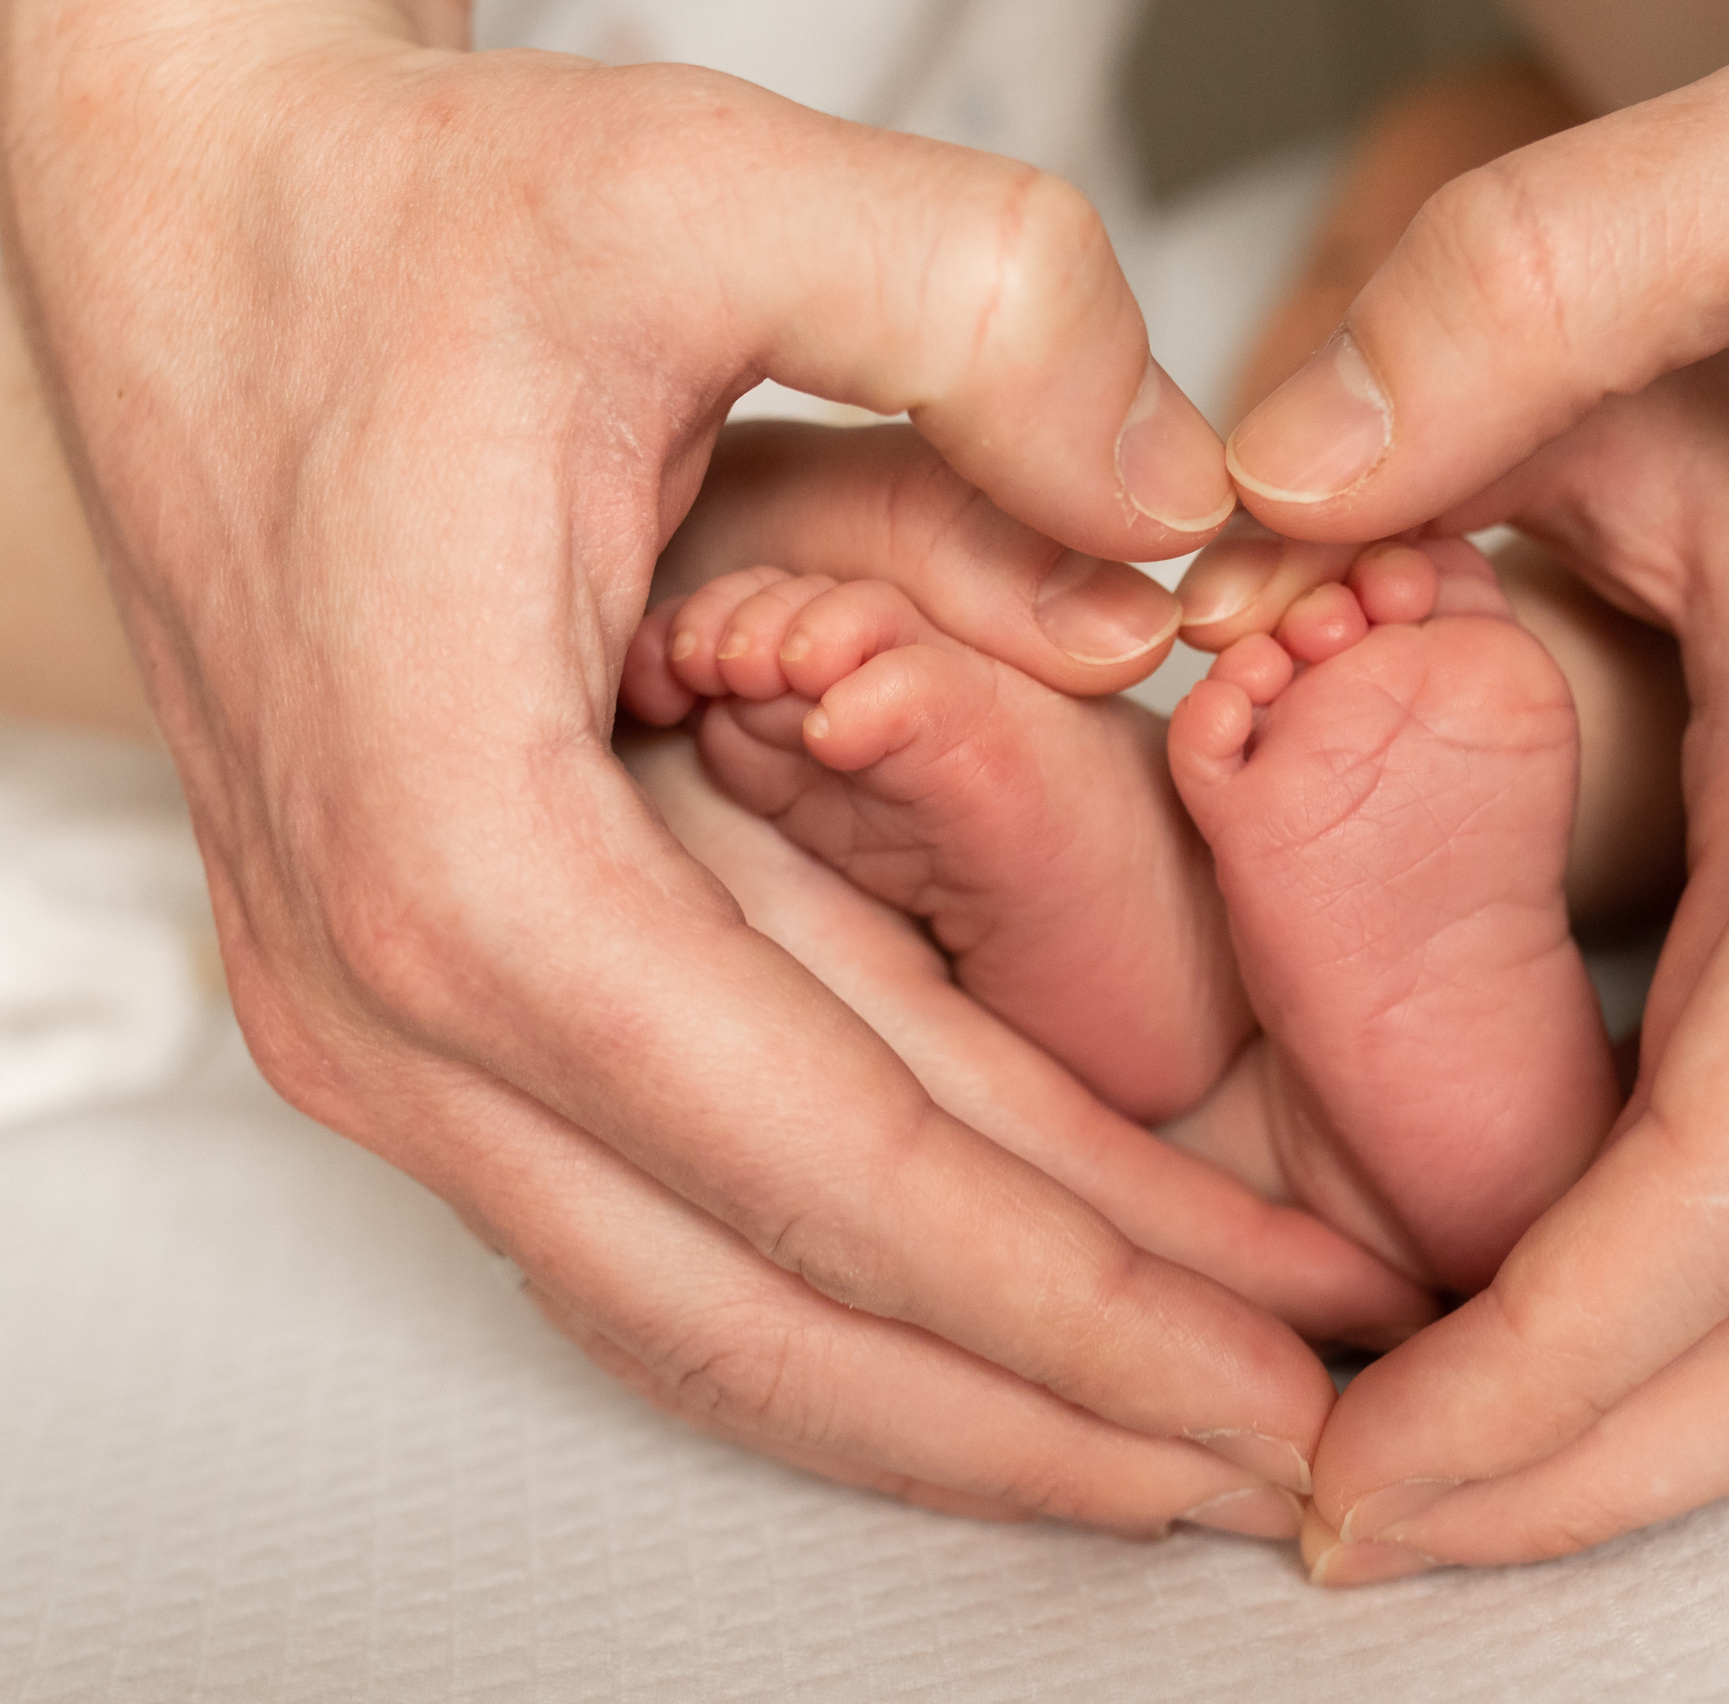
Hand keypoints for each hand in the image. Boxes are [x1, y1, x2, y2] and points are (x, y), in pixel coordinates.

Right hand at [0, 0, 1371, 1533]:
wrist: (193, 216)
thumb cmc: (398, 223)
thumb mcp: (701, 187)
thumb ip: (979, 308)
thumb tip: (1182, 519)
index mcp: (471, 850)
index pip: (841, 1168)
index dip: (1085, 1303)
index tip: (1281, 1386)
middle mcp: (414, 990)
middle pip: (792, 1295)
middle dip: (1063, 1404)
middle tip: (1301, 1458)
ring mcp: (412, 1019)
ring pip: (720, 1305)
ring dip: (968, 1391)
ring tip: (1192, 1434)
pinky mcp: (453, 994)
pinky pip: (671, 1217)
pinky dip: (856, 1299)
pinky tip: (1007, 1329)